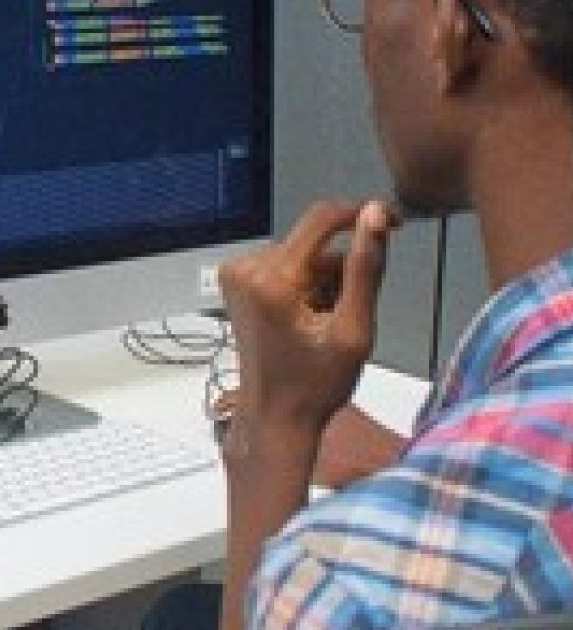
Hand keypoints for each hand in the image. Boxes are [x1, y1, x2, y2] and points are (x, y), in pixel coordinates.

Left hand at [219, 200, 396, 441]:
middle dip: (340, 269)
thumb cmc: (316, 384)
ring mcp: (236, 275)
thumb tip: (374, 214)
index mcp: (272, 279)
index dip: (361, 214)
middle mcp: (246, 269)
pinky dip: (303, 283)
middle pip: (313, 242)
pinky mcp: (235, 282)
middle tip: (348, 312)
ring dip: (323, 279)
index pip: (321, 219)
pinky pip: (283, 265)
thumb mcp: (353, 330)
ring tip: (324, 321)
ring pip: (301, 254)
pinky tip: (307, 316)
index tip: (394, 223)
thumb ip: (365, 269)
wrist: (275, 415)